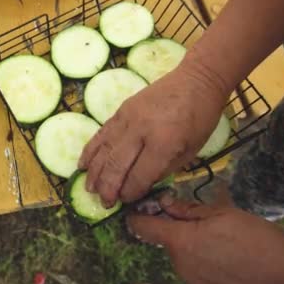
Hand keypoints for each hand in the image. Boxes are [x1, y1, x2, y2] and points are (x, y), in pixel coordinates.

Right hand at [78, 62, 227, 205]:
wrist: (195, 81)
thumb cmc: (200, 119)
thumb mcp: (191, 150)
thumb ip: (164, 169)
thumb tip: (140, 186)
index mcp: (164, 143)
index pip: (140, 176)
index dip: (130, 193)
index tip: (125, 202)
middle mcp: (141, 131)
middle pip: (116, 165)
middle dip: (108, 188)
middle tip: (104, 203)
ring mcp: (127, 119)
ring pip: (104, 151)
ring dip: (95, 173)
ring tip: (90, 189)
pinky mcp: (120, 111)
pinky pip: (101, 134)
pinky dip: (90, 151)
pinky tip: (83, 165)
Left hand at [128, 195, 283, 283]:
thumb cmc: (256, 240)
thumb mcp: (223, 213)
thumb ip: (189, 210)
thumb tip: (165, 203)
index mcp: (179, 240)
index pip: (142, 227)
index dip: (137, 217)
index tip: (136, 210)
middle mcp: (179, 263)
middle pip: (168, 242)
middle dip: (178, 231)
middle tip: (202, 223)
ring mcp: (191, 281)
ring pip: (183, 258)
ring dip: (193, 248)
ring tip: (221, 243)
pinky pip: (196, 273)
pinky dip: (205, 265)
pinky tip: (226, 261)